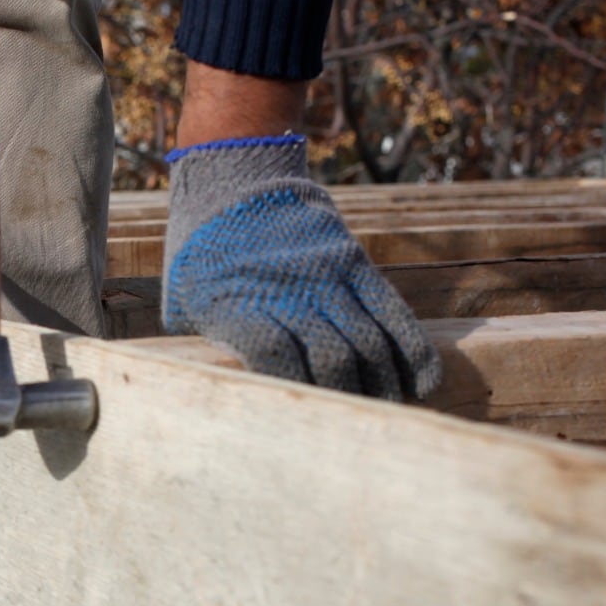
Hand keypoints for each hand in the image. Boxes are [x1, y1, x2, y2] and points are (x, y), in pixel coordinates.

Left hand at [162, 135, 442, 400]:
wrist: (235, 176)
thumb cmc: (201, 250)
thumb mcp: (184, 295)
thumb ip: (206, 341)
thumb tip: (221, 390)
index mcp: (237, 303)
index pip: (274, 358)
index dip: (293, 393)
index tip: (300, 420)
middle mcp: (288, 292)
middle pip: (332, 360)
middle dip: (346, 401)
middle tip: (350, 429)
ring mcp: (327, 276)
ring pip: (368, 343)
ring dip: (382, 386)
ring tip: (383, 412)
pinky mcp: (354, 263)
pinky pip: (393, 314)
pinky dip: (413, 353)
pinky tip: (421, 385)